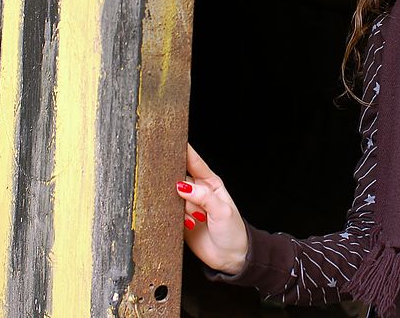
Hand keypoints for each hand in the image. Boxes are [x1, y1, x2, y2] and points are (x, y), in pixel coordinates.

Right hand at [176, 144, 248, 274]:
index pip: (195, 163)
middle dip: (171, 176)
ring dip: (174, 201)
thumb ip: (204, 197)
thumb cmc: (233, 231)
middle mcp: (197, 193)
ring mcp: (187, 207)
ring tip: (187, 212)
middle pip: (179, 177)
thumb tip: (183, 185)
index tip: (171, 141)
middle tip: (165, 177)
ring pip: (171, 196)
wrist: (230, 258)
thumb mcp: (222, 211)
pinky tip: (180, 221)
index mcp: (210, 184)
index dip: (184, 151)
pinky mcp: (179, 222)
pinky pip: (168, 213)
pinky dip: (169, 215)